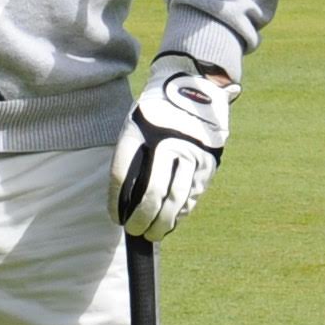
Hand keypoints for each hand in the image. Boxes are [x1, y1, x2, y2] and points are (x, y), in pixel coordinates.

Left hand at [111, 51, 235, 239]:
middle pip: (153, 192)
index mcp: (141, 133)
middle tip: (135, 232)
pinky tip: (172, 220)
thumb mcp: (134, 128)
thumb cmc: (155, 115)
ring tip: (153, 234)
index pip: (121, 176)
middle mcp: (168, 144)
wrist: (193, 90)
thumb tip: (122, 202)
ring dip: (163, 222)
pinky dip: (181, 212)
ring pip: (176, 198)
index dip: (116, 202)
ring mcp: (191, 154)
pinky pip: (193, 194)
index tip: (116, 218)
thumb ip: (128, 161)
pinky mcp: (208, 163)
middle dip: (142, 218)